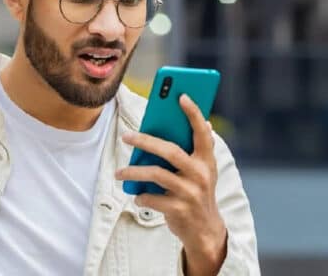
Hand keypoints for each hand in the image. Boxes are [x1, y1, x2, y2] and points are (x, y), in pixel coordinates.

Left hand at [115, 94, 226, 275]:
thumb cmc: (197, 192)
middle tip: (126, 136)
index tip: (181, 96)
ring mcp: (191, 192)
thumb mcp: (201, 170)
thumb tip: (200, 123)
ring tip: (120, 173)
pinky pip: (152, 197)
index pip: (202, 132)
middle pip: (170, 151)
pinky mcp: (179, 209)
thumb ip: (195, 150)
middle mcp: (201, 174)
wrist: (205, 230)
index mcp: (207, 160)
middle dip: (145, 141)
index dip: (193, 113)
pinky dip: (141, 195)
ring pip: (156, 174)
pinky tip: (136, 194)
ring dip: (134, 172)